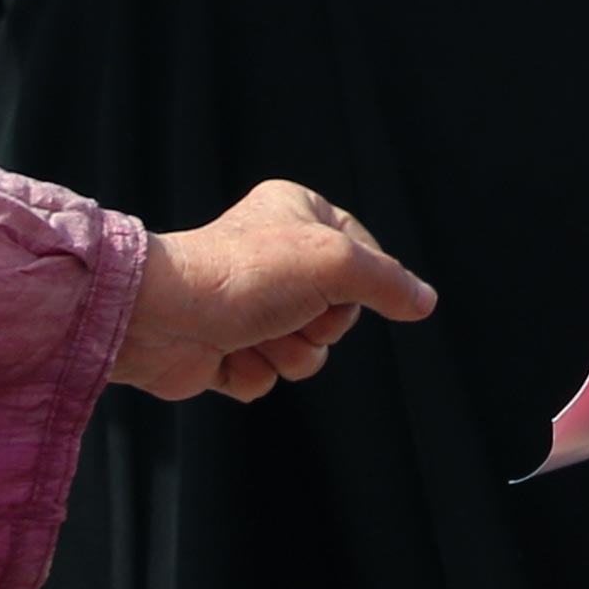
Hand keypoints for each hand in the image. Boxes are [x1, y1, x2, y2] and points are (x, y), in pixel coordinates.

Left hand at [113, 179, 435, 404]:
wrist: (163, 317)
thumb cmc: (245, 274)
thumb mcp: (335, 261)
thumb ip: (388, 281)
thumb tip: (425, 301)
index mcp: (298, 212)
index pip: (366, 255)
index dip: (357, 281)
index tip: (330, 280)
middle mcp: (276, 256)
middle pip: (341, 312)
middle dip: (318, 324)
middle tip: (286, 309)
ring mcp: (252, 304)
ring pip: (310, 351)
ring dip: (287, 353)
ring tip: (252, 334)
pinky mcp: (228, 347)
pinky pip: (270, 375)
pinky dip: (252, 372)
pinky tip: (225, 353)